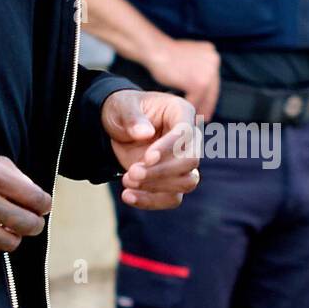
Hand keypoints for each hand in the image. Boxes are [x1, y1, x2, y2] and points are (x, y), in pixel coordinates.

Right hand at [0, 142, 52, 266]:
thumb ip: (7, 171)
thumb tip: (30, 191)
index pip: (37, 198)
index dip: (44, 205)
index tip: (41, 207)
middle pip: (28, 224)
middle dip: (33, 224)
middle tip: (29, 223)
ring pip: (11, 243)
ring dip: (11, 238)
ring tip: (4, 230)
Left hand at [101, 89, 200, 209]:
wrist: (118, 126)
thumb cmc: (123, 110)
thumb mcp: (121, 106)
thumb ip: (132, 118)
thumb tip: (146, 133)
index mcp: (180, 112)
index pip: (185, 133)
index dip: (169, 148)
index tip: (147, 157)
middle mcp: (188, 138)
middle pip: (191, 161)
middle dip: (161, 171)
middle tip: (132, 172)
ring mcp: (182, 161)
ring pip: (187, 182)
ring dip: (156, 187)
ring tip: (127, 180)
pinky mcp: (172, 179)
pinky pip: (172, 198)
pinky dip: (151, 201)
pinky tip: (128, 196)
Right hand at [146, 37, 220, 120]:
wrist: (155, 50)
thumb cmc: (164, 53)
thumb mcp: (187, 54)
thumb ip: (197, 65)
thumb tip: (199, 79)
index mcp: (211, 52)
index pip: (213, 79)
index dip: (208, 94)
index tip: (206, 105)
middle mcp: (213, 61)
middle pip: (212, 89)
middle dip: (207, 104)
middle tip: (203, 117)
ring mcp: (208, 73)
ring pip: (205, 97)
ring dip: (199, 108)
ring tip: (194, 118)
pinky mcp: (199, 84)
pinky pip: (196, 101)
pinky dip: (190, 108)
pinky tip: (184, 113)